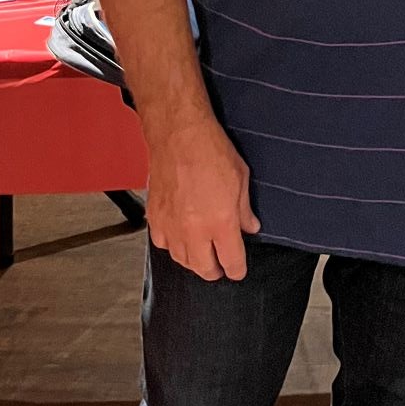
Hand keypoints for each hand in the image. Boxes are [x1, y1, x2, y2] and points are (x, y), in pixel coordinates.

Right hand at [146, 117, 259, 281]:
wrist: (179, 135)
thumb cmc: (210, 150)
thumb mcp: (241, 178)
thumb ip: (245, 210)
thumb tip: (250, 227)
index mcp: (221, 222)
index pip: (231, 261)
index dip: (237, 269)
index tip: (238, 270)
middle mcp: (194, 230)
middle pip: (205, 269)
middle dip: (216, 270)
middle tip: (222, 265)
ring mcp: (172, 226)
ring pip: (182, 261)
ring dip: (194, 261)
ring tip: (203, 254)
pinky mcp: (155, 218)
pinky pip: (163, 245)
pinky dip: (173, 246)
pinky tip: (180, 238)